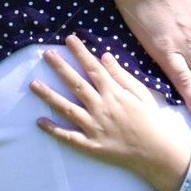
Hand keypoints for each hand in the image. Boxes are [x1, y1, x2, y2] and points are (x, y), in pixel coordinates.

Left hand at [30, 34, 190, 190]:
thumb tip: (104, 56)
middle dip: (60, 67)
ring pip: (67, 109)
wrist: (157, 151)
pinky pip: (69, 137)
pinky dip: (53, 130)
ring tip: (33, 84)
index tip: (69, 39)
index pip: (93, 68)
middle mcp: (102, 107)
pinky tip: (39, 121)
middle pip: (76, 84)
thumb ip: (120, 75)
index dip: (80, 52)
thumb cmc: (150, 119)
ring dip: (49, 96)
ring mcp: (94, 127)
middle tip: (46, 54)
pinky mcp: (91, 145)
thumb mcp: (140, 92)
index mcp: (114, 93)